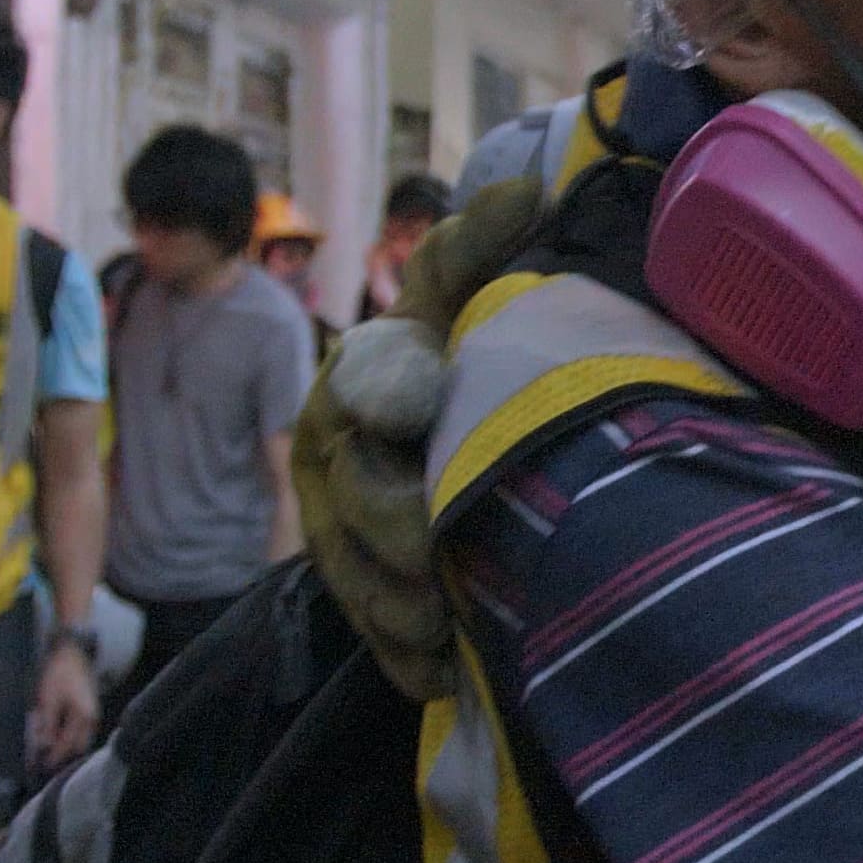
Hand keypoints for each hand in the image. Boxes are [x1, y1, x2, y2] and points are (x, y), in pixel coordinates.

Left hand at [29, 635, 99, 774]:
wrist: (72, 653)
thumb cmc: (59, 675)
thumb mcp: (48, 700)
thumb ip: (47, 725)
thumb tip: (43, 746)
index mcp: (83, 717)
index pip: (68, 745)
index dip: (54, 757)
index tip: (40, 767)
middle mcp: (91, 719)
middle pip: (78, 746)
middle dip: (61, 755)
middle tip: (42, 763)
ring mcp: (91, 714)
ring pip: (79, 739)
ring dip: (64, 746)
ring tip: (46, 751)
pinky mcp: (87, 710)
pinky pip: (78, 730)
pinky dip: (67, 736)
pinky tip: (54, 736)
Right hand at [297, 177, 542, 699]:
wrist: (458, 432)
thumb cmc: (463, 357)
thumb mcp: (465, 302)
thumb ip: (478, 251)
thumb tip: (525, 186)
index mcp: (362, 380)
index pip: (367, 393)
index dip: (387, 414)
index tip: (413, 436)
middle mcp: (337, 452)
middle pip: (357, 500)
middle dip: (391, 528)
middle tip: (436, 557)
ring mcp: (341, 522)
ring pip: (359, 574)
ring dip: (395, 607)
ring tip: (441, 631)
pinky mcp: (360, 581)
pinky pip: (371, 627)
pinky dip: (404, 655)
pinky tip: (439, 676)